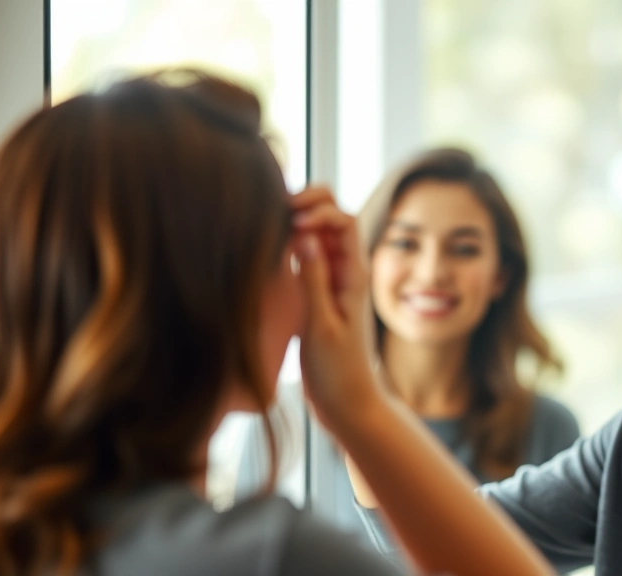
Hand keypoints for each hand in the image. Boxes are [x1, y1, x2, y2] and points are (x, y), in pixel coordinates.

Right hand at [290, 186, 381, 433]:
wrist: (346, 403)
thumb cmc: (338, 371)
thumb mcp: (321, 325)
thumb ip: (313, 280)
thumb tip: (304, 235)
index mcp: (354, 275)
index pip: (343, 220)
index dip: (318, 210)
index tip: (292, 222)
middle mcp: (346, 271)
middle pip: (332, 217)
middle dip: (308, 204)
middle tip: (276, 210)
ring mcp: (332, 280)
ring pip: (317, 234)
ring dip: (296, 222)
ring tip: (266, 226)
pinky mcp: (318, 292)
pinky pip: (306, 256)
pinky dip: (290, 245)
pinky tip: (267, 251)